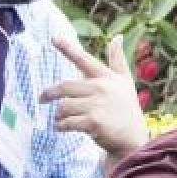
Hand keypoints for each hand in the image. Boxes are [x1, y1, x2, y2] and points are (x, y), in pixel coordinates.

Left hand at [41, 35, 149, 158]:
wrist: (133, 141)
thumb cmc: (126, 110)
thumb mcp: (125, 83)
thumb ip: (118, 60)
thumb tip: (117, 37)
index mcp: (108, 78)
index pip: (85, 60)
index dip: (69, 48)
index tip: (54, 38)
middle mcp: (103, 89)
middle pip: (65, 87)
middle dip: (50, 94)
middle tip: (42, 99)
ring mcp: (98, 106)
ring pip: (64, 106)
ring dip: (58, 114)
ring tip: (62, 119)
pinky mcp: (93, 122)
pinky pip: (66, 122)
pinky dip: (60, 126)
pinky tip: (63, 128)